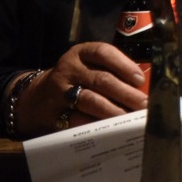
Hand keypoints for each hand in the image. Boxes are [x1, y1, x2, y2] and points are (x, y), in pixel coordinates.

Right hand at [15, 42, 148, 136]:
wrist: (37, 96)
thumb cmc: (77, 79)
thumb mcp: (89, 66)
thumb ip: (113, 72)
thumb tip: (144, 88)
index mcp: (81, 54)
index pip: (103, 53)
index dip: (124, 65)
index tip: (140, 79)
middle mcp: (69, 70)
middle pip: (101, 80)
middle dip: (126, 93)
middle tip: (144, 104)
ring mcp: (59, 92)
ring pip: (91, 100)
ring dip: (114, 110)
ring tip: (130, 118)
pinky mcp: (53, 113)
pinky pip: (77, 120)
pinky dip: (96, 124)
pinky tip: (110, 129)